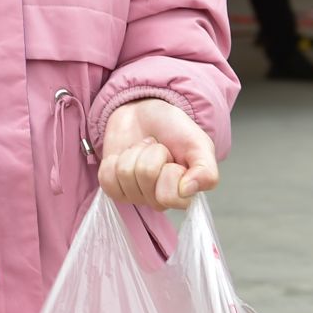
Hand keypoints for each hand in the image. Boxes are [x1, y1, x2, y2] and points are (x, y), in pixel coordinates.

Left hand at [98, 98, 219, 209]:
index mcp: (185, 194)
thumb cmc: (174, 129)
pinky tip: (126, 155)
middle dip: (150, 154)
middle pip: (145, 179)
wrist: (144, 112)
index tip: (174, 157)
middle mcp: (160, 200)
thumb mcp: (199, 143)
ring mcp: (135, 195)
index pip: (170, 197)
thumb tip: (188, 191)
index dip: (169, 170)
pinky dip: (114, 161)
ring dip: (134, 153)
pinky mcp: (114, 187)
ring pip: (125, 176)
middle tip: (158, 149)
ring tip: (144, 149)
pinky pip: (107, 180)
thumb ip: (205, 170)